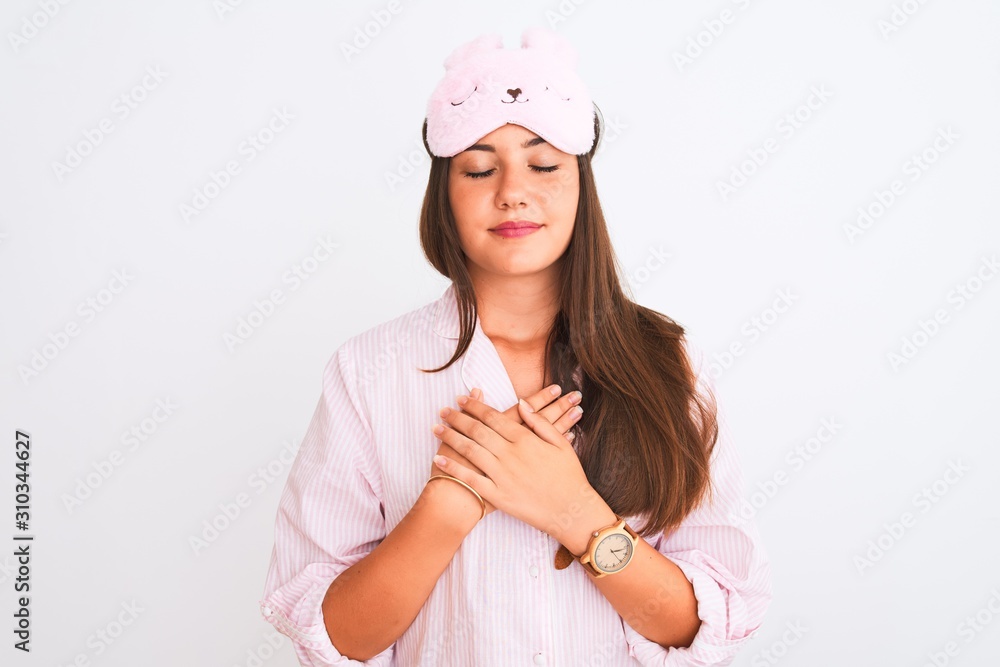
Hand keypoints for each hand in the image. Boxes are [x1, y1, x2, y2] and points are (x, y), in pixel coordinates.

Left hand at [428, 384, 583, 517]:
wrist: (571, 511)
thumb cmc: (569, 477)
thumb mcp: (560, 444)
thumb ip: (540, 422)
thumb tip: (522, 403)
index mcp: (525, 439)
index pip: (493, 417)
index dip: (475, 406)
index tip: (461, 399)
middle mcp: (511, 454)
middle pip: (477, 430)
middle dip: (458, 418)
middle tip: (443, 410)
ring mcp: (503, 475)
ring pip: (470, 450)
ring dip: (451, 437)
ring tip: (437, 428)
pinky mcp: (498, 495)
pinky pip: (471, 479)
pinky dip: (454, 468)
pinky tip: (440, 458)